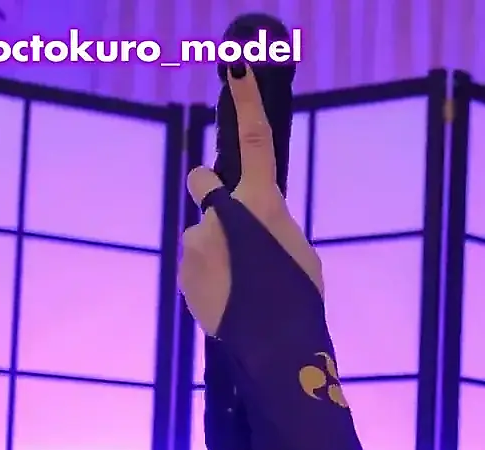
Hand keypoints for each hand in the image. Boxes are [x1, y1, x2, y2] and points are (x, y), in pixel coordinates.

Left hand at [178, 64, 323, 336]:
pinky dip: (211, 278)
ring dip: (217, 252)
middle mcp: (220, 215)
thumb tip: (247, 226)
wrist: (276, 346)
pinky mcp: (184, 273)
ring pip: (203, 236)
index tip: (236, 68)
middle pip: (207, 191)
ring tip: (244, 287)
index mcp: (260, 203)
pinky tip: (233, 302)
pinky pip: (198, 266)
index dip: (246, 104)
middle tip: (240, 239)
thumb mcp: (298, 251)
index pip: (255, 144)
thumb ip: (269, 226)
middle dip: (215, 203)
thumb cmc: (300, 296)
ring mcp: (197, 243)